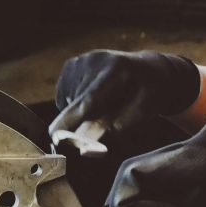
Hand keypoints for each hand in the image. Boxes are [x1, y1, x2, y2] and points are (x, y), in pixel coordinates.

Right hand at [51, 50, 200, 137]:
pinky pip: (64, 94)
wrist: (150, 70)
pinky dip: (74, 102)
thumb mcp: (141, 113)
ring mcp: (82, 59)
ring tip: (105, 103)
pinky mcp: (72, 64)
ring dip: (80, 111)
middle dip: (82, 120)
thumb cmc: (149, 96)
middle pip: (76, 102)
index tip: (55, 136)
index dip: (72, 119)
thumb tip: (84, 147)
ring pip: (67, 101)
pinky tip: (94, 97)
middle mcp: (96, 59)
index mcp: (117, 69)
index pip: (89, 99)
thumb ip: (114, 130)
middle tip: (107, 117)